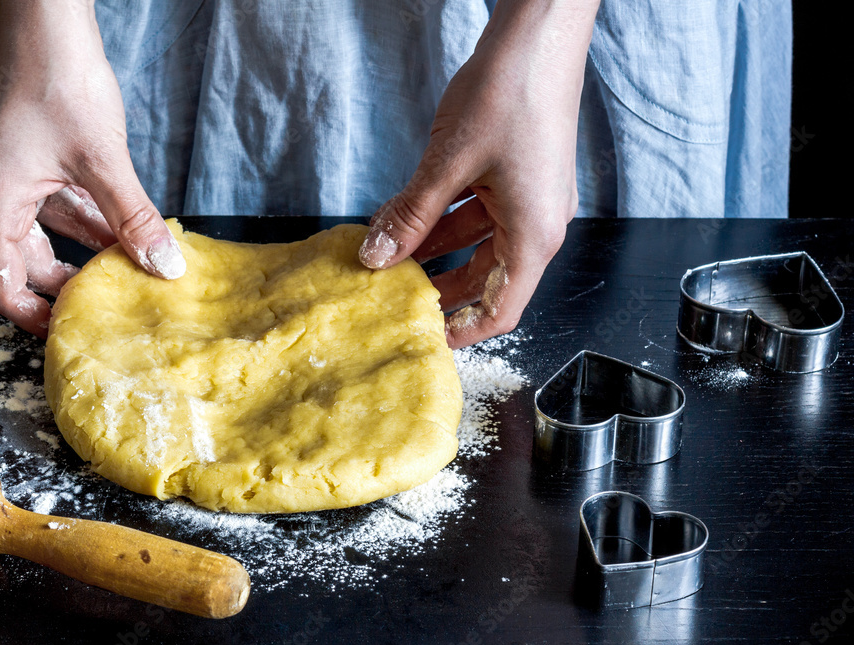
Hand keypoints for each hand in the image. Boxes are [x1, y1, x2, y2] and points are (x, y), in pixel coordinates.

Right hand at [0, 0, 184, 336]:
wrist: (46, 20)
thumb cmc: (60, 80)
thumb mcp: (104, 162)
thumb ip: (134, 219)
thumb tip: (166, 267)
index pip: (2, 286)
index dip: (35, 318)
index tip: (72, 335)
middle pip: (24, 265)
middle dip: (68, 288)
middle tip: (112, 309)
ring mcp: (11, 178)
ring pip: (47, 235)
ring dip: (86, 253)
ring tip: (130, 274)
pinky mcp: (31, 161)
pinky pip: (58, 207)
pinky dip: (89, 222)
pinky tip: (126, 234)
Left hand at [359, 0, 597, 348]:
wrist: (540, 33)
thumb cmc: (510, 92)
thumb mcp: (447, 164)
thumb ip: (411, 215)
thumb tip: (377, 255)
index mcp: (534, 234)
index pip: (500, 308)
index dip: (462, 331)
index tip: (426, 339)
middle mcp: (539, 223)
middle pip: (488, 278)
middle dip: (441, 289)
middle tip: (396, 297)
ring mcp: (530, 198)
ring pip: (479, 243)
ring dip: (437, 251)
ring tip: (391, 257)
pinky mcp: (518, 175)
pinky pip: (480, 213)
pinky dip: (445, 220)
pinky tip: (409, 218)